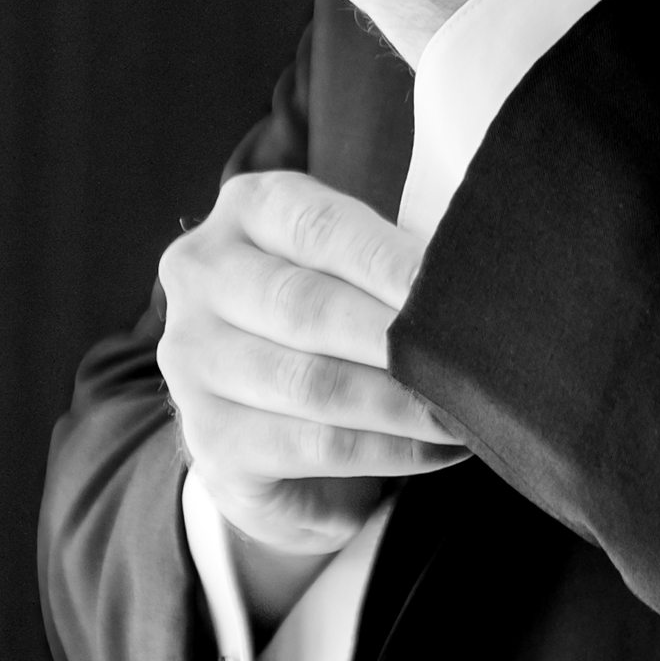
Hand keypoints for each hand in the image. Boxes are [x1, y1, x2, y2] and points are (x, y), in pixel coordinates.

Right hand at [158, 167, 467, 556]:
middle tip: (466, 361)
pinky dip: (388, 449)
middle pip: (309, 308)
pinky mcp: (211, 442)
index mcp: (249, 210)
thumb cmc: (332, 321)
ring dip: (401, 403)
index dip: (391, 262)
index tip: (453, 290)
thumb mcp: (357, 268)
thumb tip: (467, 289)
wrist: (273, 426)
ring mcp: (193, 362)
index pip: (321, 229)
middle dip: (398, 339)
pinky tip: (436, 450)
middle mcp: (203, 277)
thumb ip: (394, 266)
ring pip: (313, 383)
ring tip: (463, 411)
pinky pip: (316, 445)